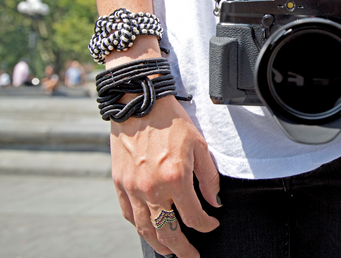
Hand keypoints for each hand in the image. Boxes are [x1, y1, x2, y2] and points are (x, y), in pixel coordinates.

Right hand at [111, 95, 220, 257]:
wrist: (139, 104)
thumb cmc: (172, 122)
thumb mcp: (200, 145)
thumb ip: (209, 178)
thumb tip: (214, 203)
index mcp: (176, 178)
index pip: (193, 216)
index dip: (206, 225)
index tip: (212, 224)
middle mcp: (152, 188)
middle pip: (168, 232)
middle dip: (182, 249)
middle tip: (192, 256)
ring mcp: (132, 188)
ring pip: (145, 228)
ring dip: (159, 244)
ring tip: (170, 251)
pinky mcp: (119, 183)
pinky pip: (128, 214)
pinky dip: (139, 226)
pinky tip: (148, 229)